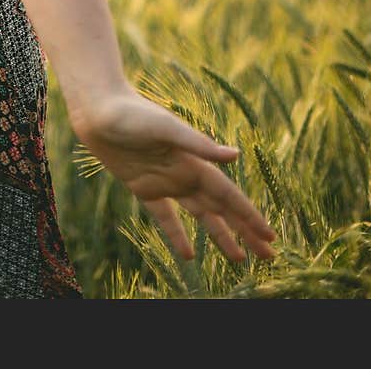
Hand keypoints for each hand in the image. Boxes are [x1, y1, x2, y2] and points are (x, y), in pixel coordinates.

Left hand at [72, 86, 276, 263]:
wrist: (99, 110)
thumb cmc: (133, 114)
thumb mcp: (166, 128)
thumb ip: (200, 144)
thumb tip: (235, 155)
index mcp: (195, 163)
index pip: (229, 197)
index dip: (250, 217)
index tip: (270, 236)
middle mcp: (185, 174)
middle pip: (222, 210)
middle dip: (245, 231)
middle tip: (268, 256)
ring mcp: (165, 182)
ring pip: (201, 216)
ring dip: (221, 236)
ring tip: (239, 259)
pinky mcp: (143, 187)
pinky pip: (165, 217)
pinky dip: (177, 236)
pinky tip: (189, 255)